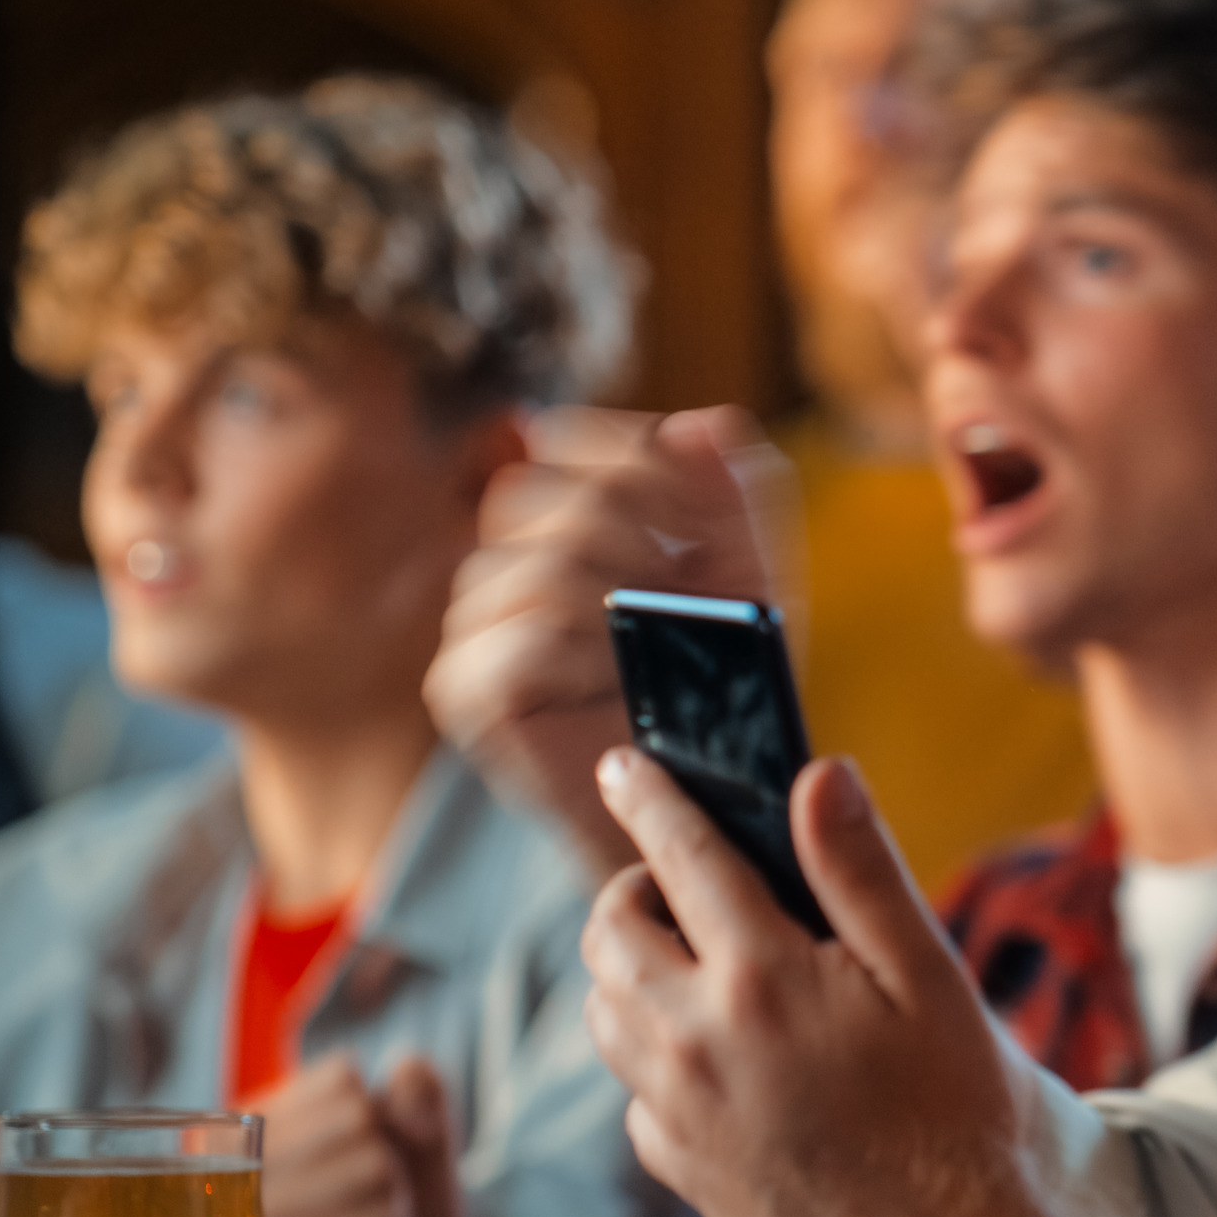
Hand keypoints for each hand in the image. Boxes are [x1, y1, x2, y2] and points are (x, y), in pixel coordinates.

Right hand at [260, 1055, 464, 1216]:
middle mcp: (243, 1167)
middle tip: (373, 1213)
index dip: (384, 1117)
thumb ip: (421, 1096)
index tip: (367, 1159)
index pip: (341, 1078)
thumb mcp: (425, 1149)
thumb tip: (404, 1065)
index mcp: (264, 1126)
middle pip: (362, 1121)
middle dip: (394, 1169)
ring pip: (376, 1171)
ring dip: (397, 1212)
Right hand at [427, 405, 794, 875]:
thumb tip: (705, 427)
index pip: (565, 438)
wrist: (709, 790)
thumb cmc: (723, 676)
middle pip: (541, 494)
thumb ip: (737, 489)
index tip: (705, 516)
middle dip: (635, 528)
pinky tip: (622, 673)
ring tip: (662, 633)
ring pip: (533, 567)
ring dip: (617, 594)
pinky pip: (515, 643)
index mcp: (556, 512)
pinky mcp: (466, 693)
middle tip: (688, 584)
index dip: (639, 461)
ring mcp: (473, 627)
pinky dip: (583, 652)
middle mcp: (501, 559)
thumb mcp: (751, 568)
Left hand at [579, 748, 1029, 1216]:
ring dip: (634, 967)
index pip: (679, 855)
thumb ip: (863, 873)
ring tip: (702, 960)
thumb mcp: (933, 982)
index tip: (626, 763)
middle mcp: (694, 1042)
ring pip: (608, 1010)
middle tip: (688, 881)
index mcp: (759, 978)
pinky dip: (655, 1055)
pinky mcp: (683, 1173)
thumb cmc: (965, 1125)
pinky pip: (634, 1093)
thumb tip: (815, 774)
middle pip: (611, 932)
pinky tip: (723, 1059)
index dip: (650, 796)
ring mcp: (678, 1114)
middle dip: (635, 887)